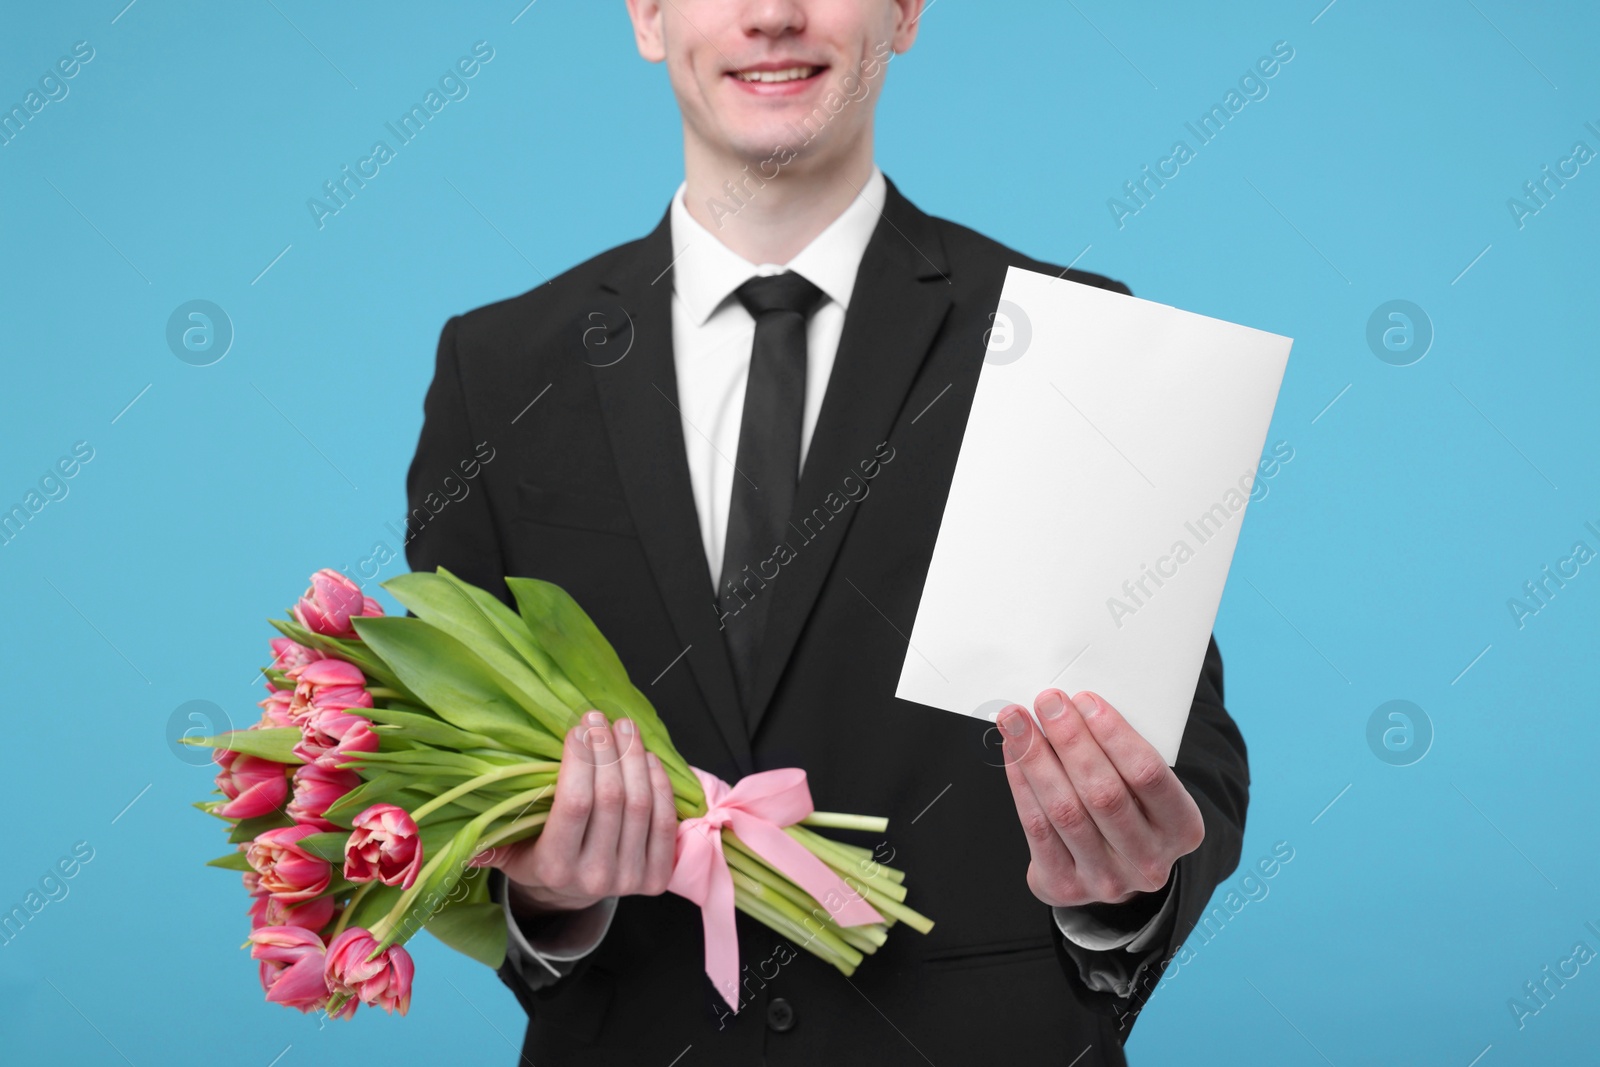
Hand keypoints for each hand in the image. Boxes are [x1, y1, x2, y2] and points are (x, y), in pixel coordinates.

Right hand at [480, 711, 678, 916]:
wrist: (576, 894)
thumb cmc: (539, 859)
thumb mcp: (509, 852)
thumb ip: (488, 843)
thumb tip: (455, 843)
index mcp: (555, 868)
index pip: (574, 804)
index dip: (580, 760)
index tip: (577, 729)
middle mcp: (595, 877)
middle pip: (611, 799)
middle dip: (607, 750)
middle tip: (600, 719)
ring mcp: (630, 878)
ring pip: (640, 805)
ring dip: (635, 758)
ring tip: (625, 728)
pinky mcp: (657, 876)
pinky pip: (664, 821)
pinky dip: (659, 784)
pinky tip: (648, 758)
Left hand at [999, 690, 1203, 908]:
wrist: (1115, 872)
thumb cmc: (1132, 811)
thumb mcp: (1149, 789)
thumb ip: (1124, 755)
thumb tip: (1074, 706)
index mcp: (1182, 828)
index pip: (1148, 774)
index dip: (1113, 734)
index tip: (1085, 700)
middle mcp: (1148, 860)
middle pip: (1103, 792)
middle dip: (1070, 740)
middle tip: (1047, 702)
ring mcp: (1107, 879)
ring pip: (1064, 809)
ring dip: (1036, 757)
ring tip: (1016, 720)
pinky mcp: (1065, 886)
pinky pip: (1037, 827)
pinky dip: (1021, 783)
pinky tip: (1013, 753)